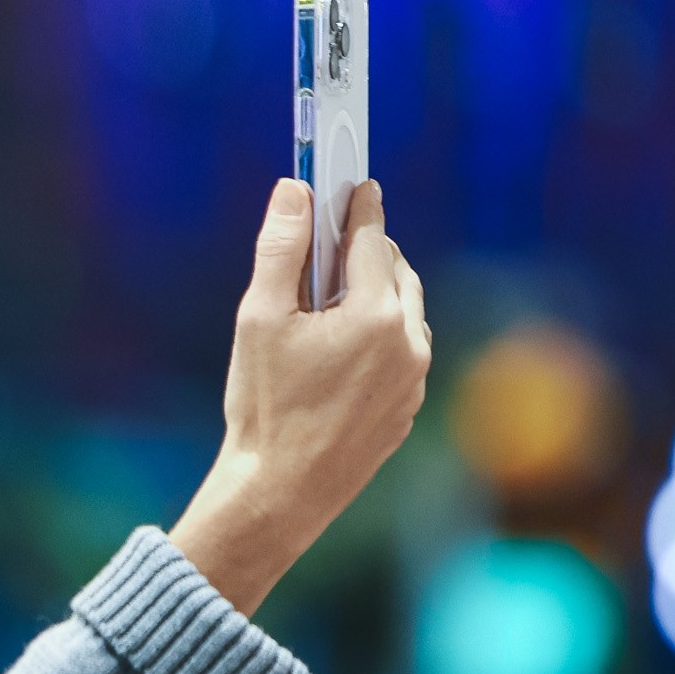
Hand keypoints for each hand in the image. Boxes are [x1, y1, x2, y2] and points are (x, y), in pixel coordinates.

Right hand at [170, 178, 429, 615]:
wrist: (279, 492)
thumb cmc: (263, 405)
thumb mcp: (259, 318)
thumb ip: (280, 248)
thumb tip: (294, 191)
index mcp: (375, 313)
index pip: (373, 236)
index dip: (358, 204)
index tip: (353, 181)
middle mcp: (408, 342)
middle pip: (395, 271)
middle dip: (365, 252)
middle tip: (326, 248)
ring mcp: (414, 379)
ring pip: (402, 314)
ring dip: (373, 297)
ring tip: (327, 307)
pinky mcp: (407, 409)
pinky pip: (401, 354)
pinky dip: (377, 338)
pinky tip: (336, 355)